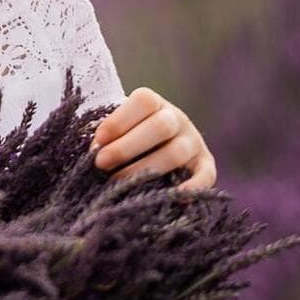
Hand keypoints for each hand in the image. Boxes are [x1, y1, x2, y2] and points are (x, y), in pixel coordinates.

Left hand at [90, 87, 216, 191]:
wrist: (155, 148)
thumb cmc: (125, 138)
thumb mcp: (117, 129)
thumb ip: (107, 137)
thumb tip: (94, 152)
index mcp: (154, 104)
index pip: (143, 102)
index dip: (120, 120)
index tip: (98, 140)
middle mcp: (177, 119)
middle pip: (160, 126)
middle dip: (127, 147)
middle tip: (101, 163)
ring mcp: (193, 142)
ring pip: (177, 152)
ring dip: (146, 168)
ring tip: (119, 182)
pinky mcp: (205, 165)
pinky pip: (205, 176)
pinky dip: (192, 187)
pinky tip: (173, 197)